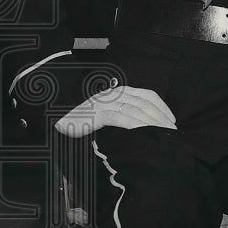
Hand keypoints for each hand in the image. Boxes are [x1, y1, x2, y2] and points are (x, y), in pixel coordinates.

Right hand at [53, 85, 176, 137]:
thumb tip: (146, 123)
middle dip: (161, 118)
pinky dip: (135, 125)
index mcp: (118, 92)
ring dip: (152, 123)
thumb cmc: (83, 123)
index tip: (172, 120)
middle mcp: (112, 94)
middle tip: (172, 132)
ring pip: (135, 110)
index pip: (147, 95)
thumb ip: (124, 114)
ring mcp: (103, 103)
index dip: (162, 108)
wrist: (54, 122)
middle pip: (144, 104)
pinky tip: (145, 133)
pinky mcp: (95, 114)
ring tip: (164, 134)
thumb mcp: (108, 115)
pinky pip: (120, 118)